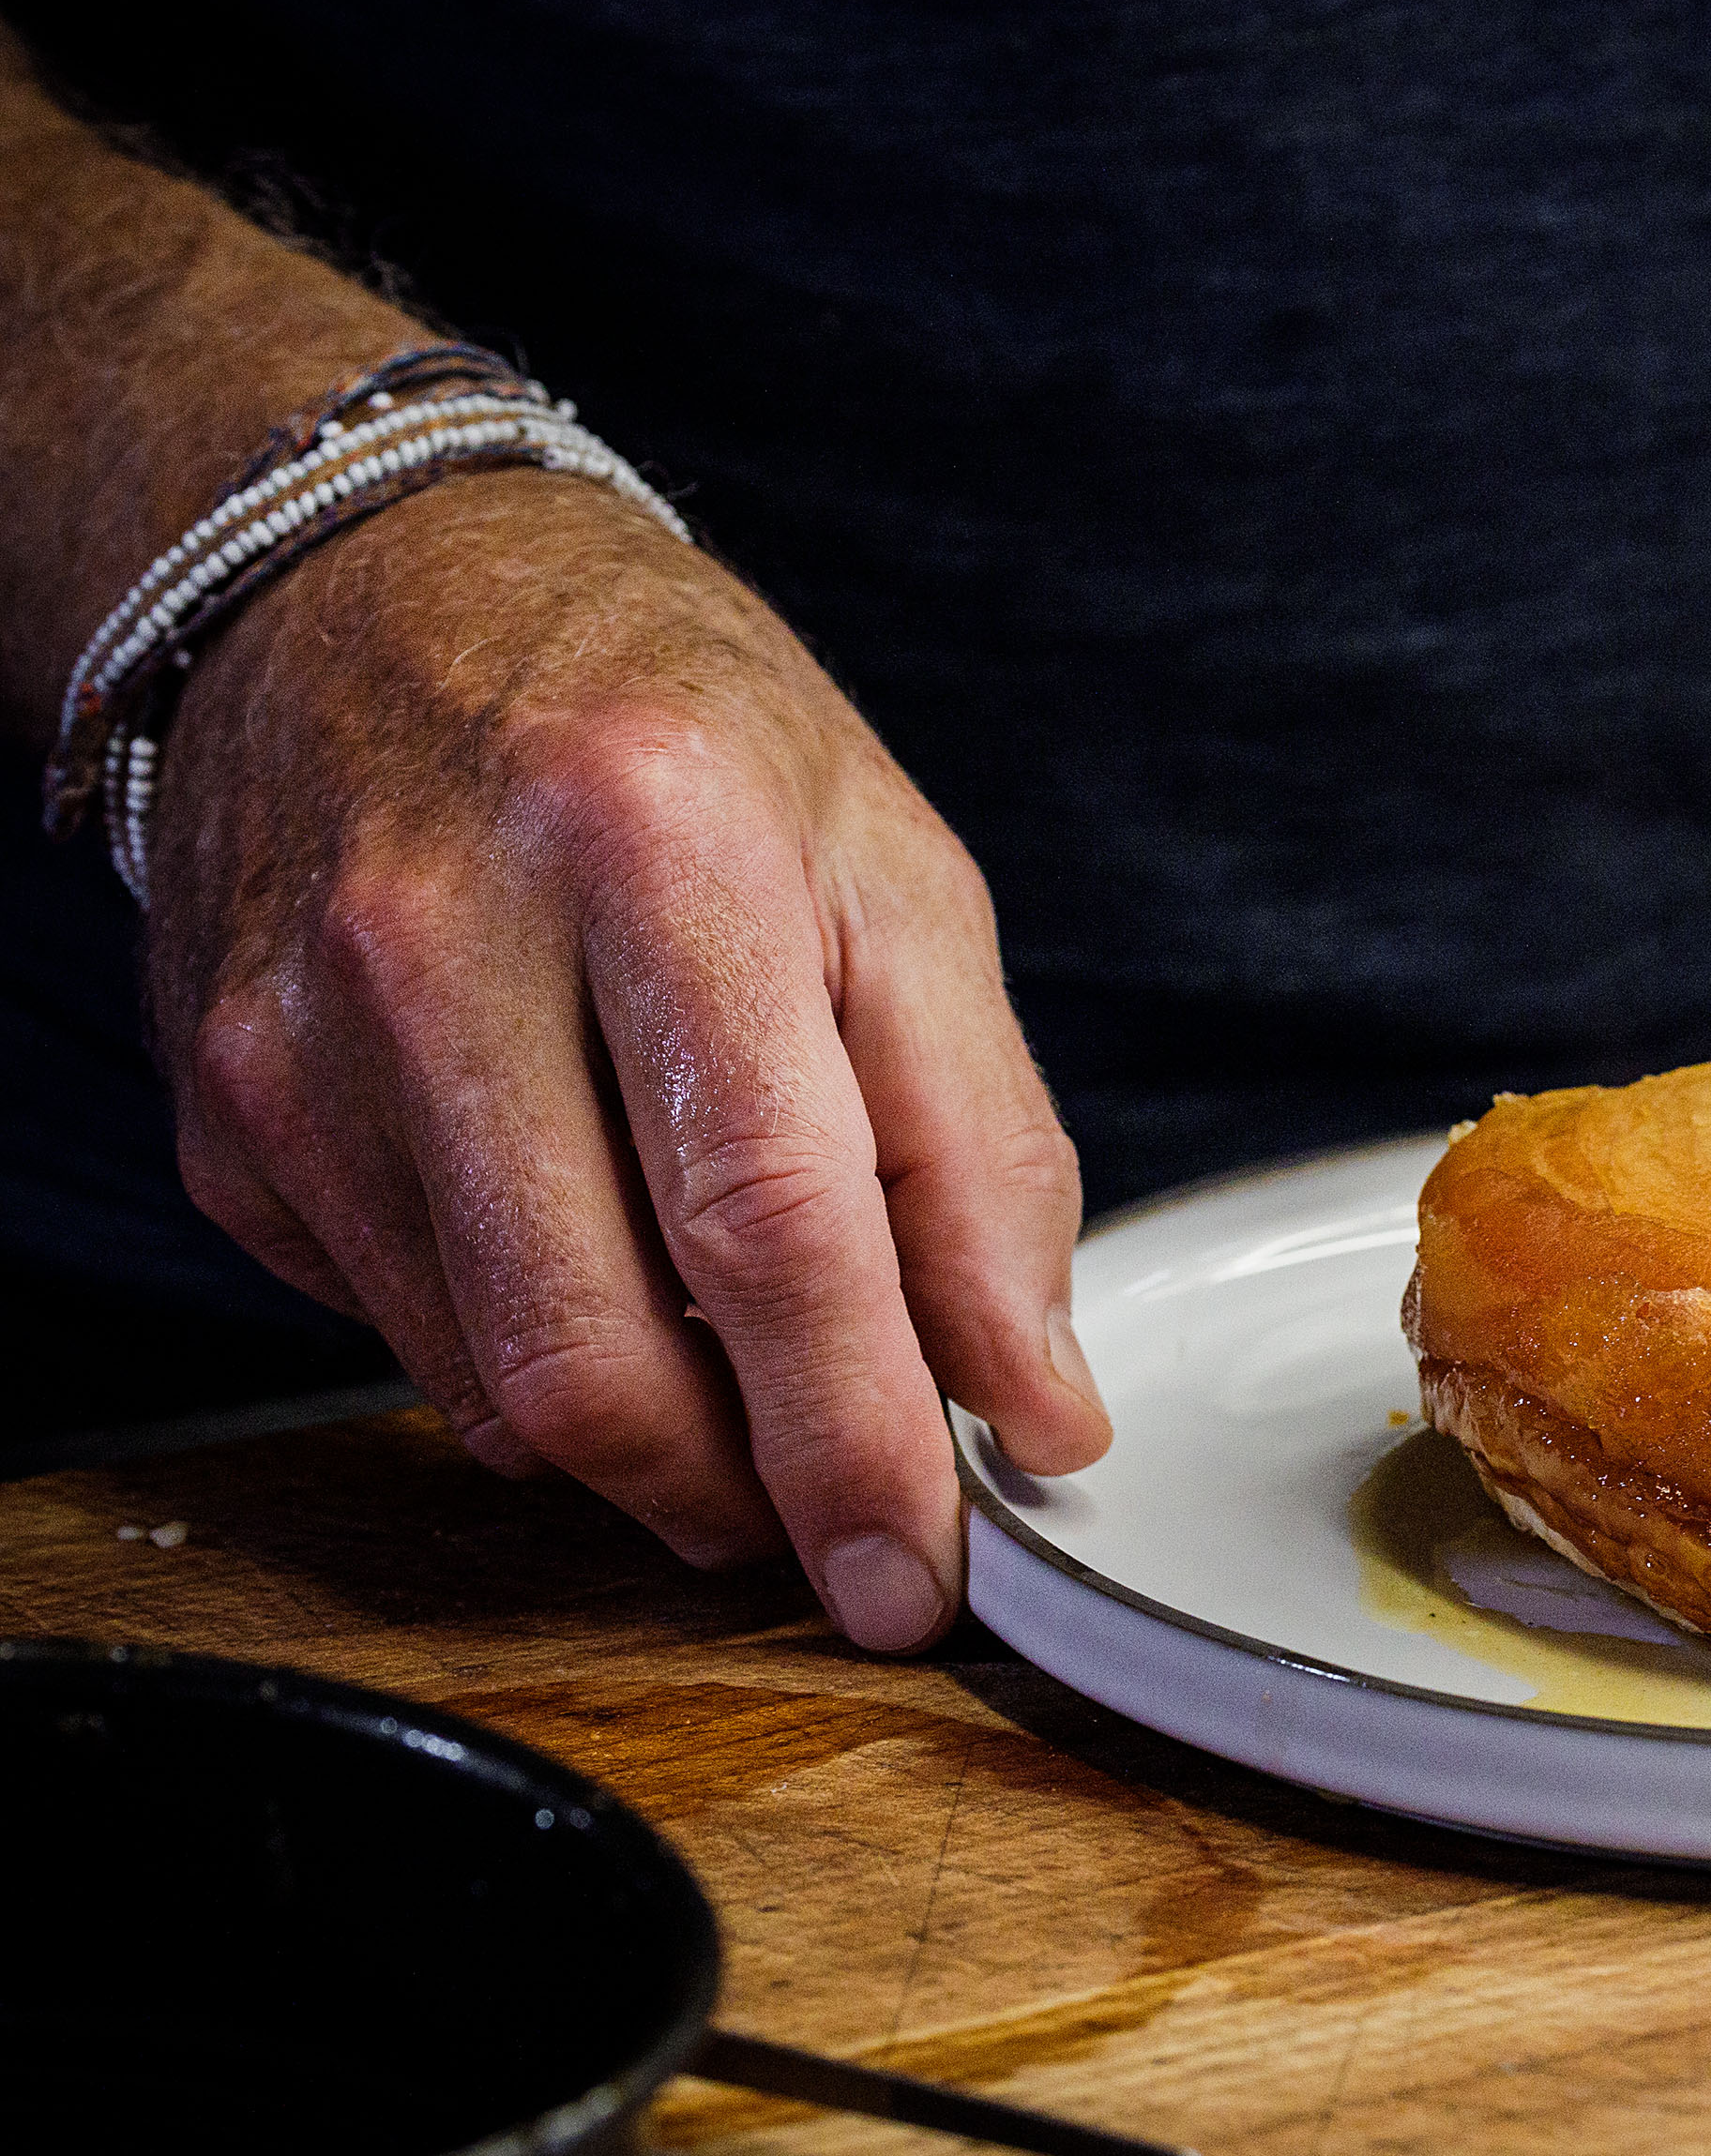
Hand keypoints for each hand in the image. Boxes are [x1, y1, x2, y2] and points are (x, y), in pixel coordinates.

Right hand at [146, 466, 1112, 1643]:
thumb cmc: (673, 730)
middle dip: (751, 1493)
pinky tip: (597, 1275)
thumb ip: (984, 1145)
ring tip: (750, 1409)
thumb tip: (1036, 1394)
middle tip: (847, 1528)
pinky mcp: (230, 1114)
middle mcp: (442, 940)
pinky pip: (401, 1335)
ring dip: (651, 1452)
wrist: (373, 587)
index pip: (773, 1220)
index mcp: (656, 842)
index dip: (857, 1435)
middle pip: (603, 1345)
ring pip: (492, 1383)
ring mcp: (299, 1039)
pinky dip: (527, 1367)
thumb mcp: (894, 878)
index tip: (923, 1568)